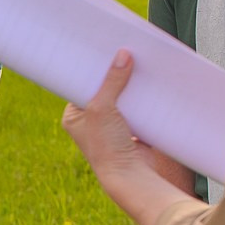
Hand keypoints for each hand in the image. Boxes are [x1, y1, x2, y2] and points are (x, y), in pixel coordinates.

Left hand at [62, 51, 154, 182]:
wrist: (130, 175)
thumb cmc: (106, 145)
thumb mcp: (104, 108)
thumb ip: (113, 81)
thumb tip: (123, 54)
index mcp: (74, 116)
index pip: (82, 85)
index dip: (93, 68)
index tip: (102, 48)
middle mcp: (90, 121)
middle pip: (103, 89)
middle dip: (114, 74)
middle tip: (124, 49)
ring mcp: (111, 126)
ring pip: (121, 98)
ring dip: (130, 85)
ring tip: (140, 60)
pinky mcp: (132, 129)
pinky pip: (136, 108)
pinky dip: (143, 98)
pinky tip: (151, 81)